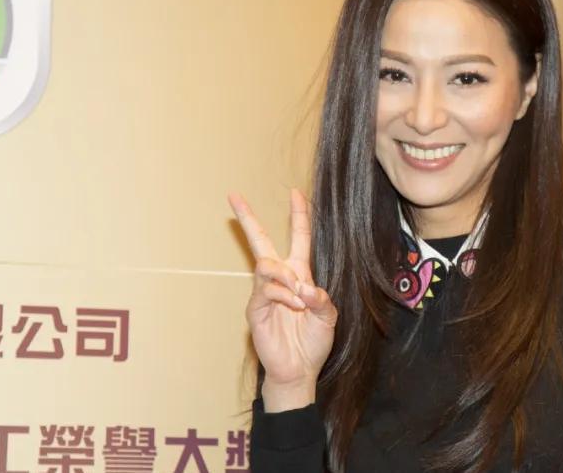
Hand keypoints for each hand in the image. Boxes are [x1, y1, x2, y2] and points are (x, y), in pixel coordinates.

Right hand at [228, 188, 336, 410]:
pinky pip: (266, 290)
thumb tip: (304, 286)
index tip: (296, 193)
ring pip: (267, 265)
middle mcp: (280, 279)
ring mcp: (264, 293)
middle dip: (248, 218)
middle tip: (233, 195)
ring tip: (300, 297)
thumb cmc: (312, 342)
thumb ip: (321, 298)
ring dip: (286, 277)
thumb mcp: (328, 316)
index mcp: (299, 275)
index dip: (299, 216)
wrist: (299, 369)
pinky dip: (284, 296)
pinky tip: (295, 306)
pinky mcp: (255, 309)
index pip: (298, 239)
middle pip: (261, 241)